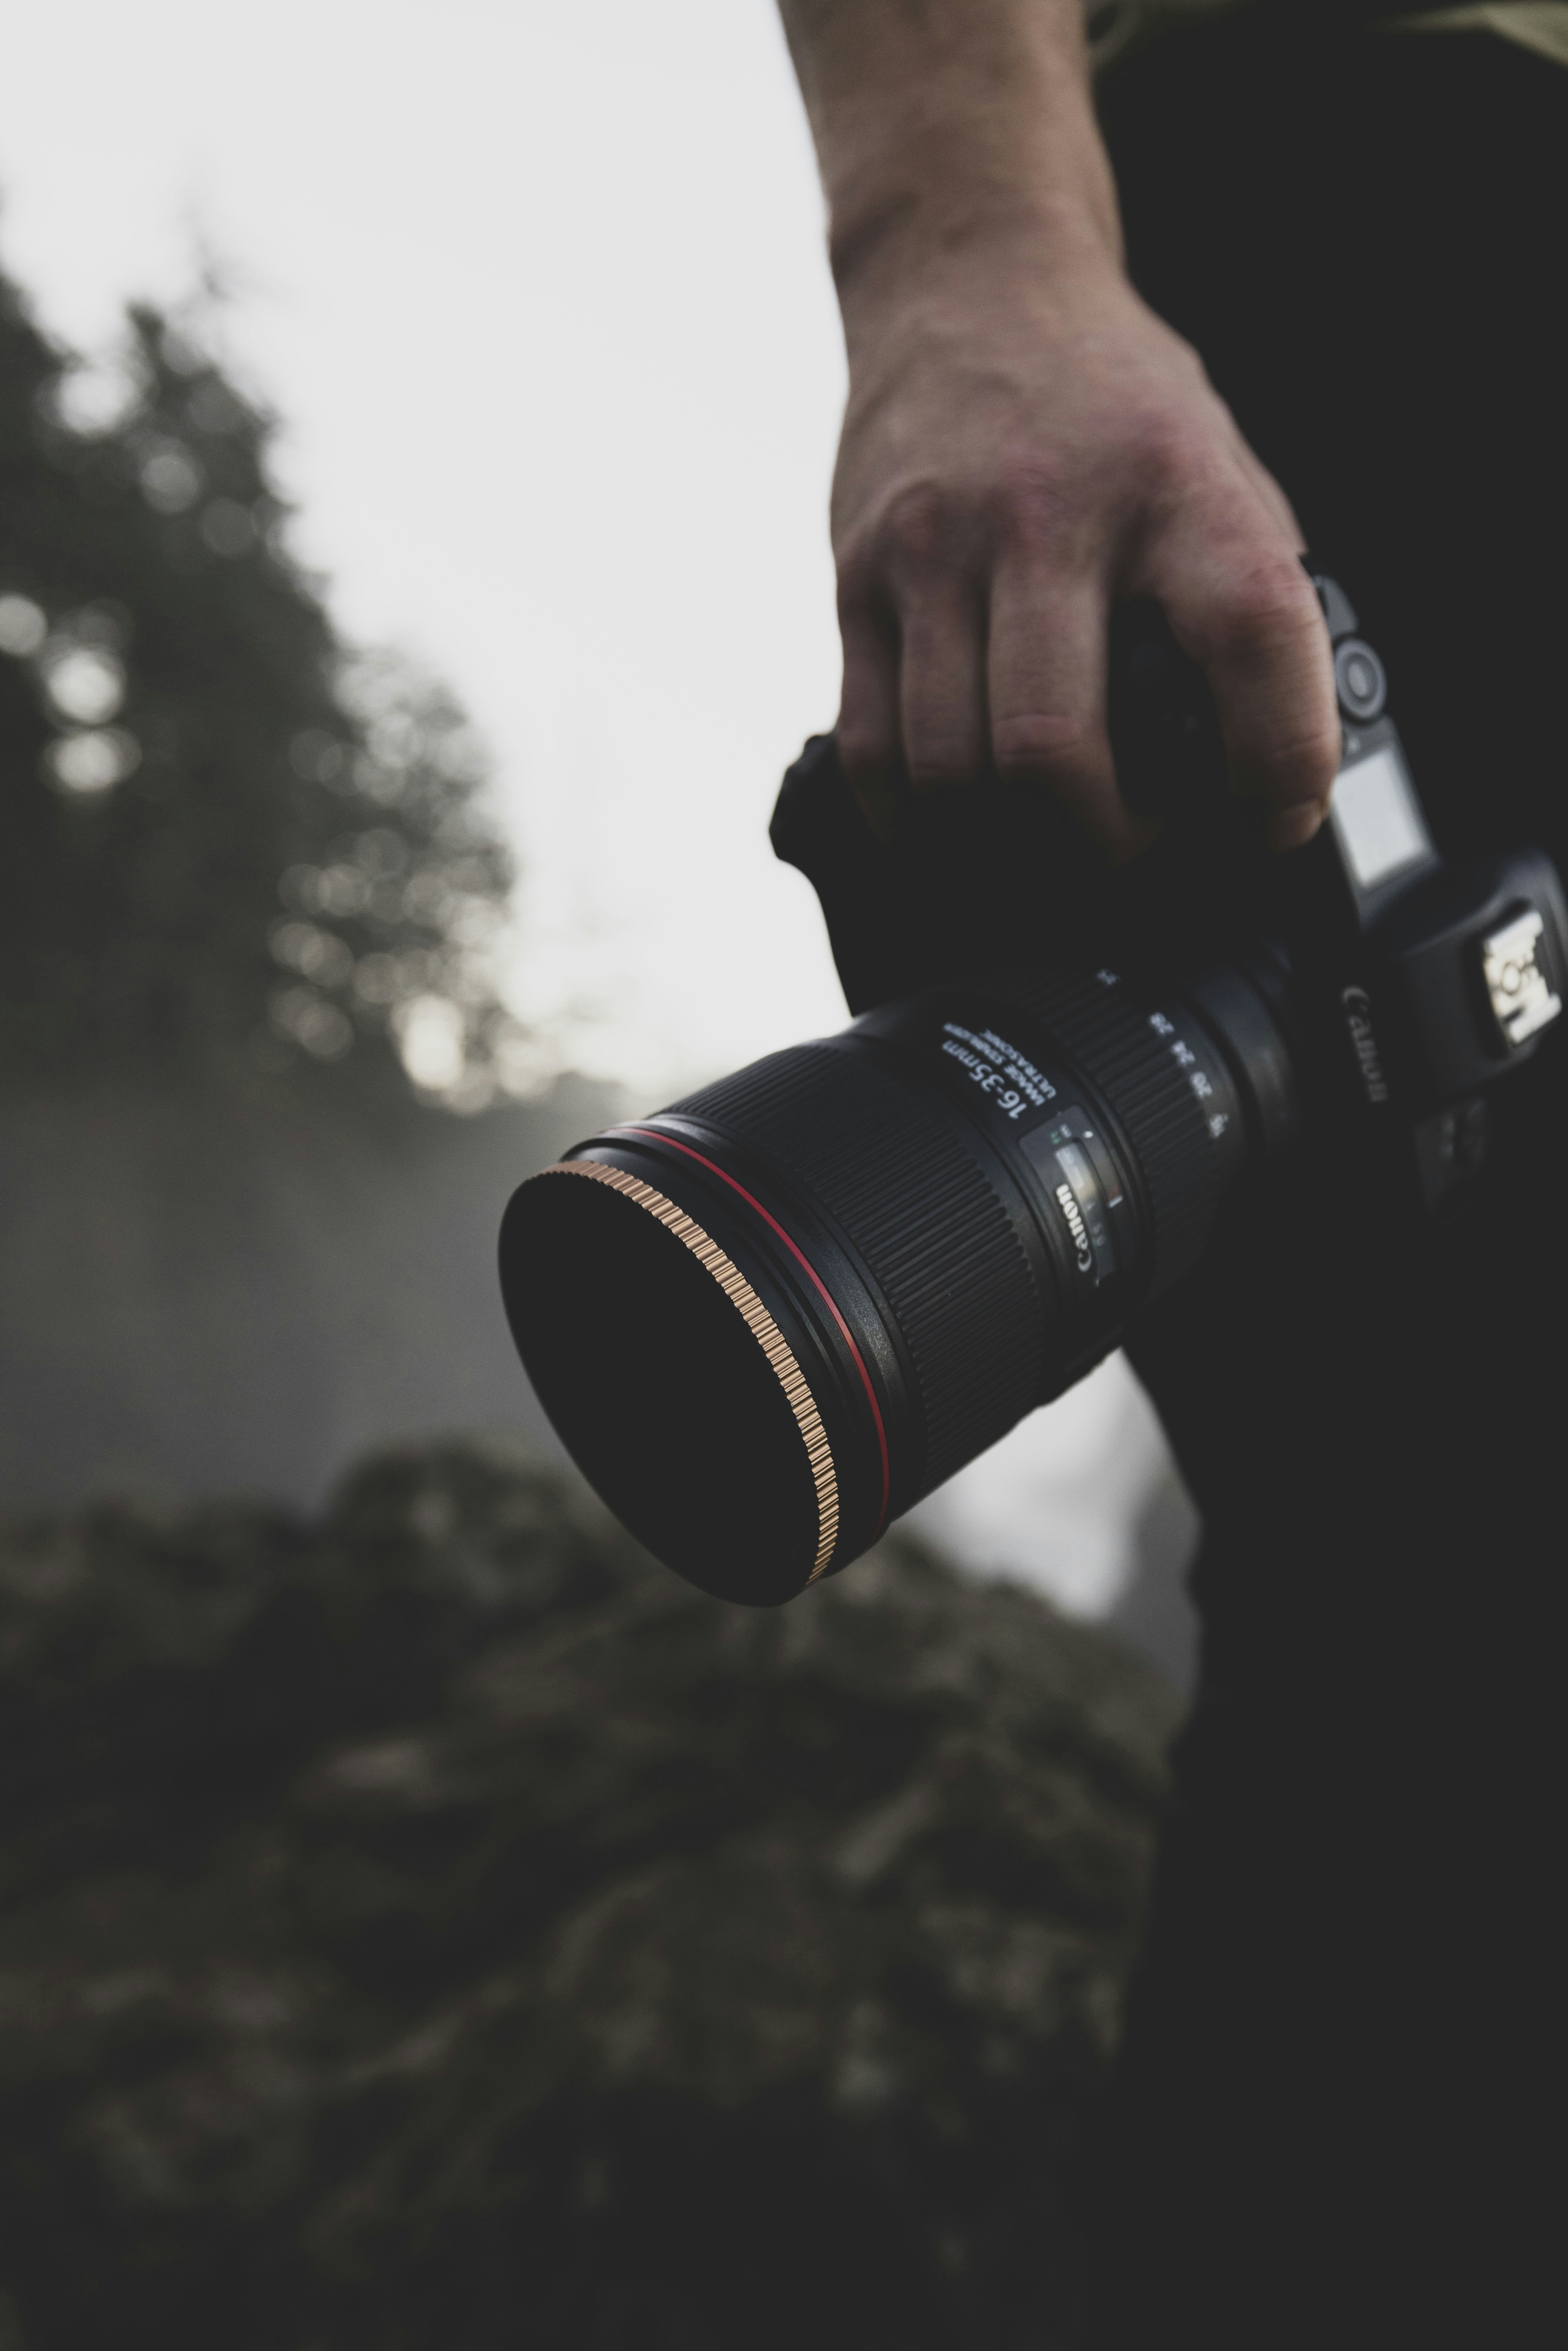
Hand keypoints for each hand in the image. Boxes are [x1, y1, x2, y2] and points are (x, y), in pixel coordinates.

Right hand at [830, 228, 1340, 854]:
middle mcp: (1047, 515)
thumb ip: (1242, 591)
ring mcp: (936, 548)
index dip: (1277, 762)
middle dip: (1102, 841)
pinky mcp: (857, 575)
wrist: (969, 278)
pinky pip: (872, 746)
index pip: (1251, 640)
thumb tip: (1267, 748)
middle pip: (1054, 750)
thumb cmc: (1108, 397)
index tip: (1274, 820)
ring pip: (952, 767)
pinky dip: (911, 814)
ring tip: (1038, 836)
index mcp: (1174, 485)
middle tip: (1130, 845)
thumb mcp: (1214, 463)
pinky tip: (946, 820)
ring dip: (1001, 839)